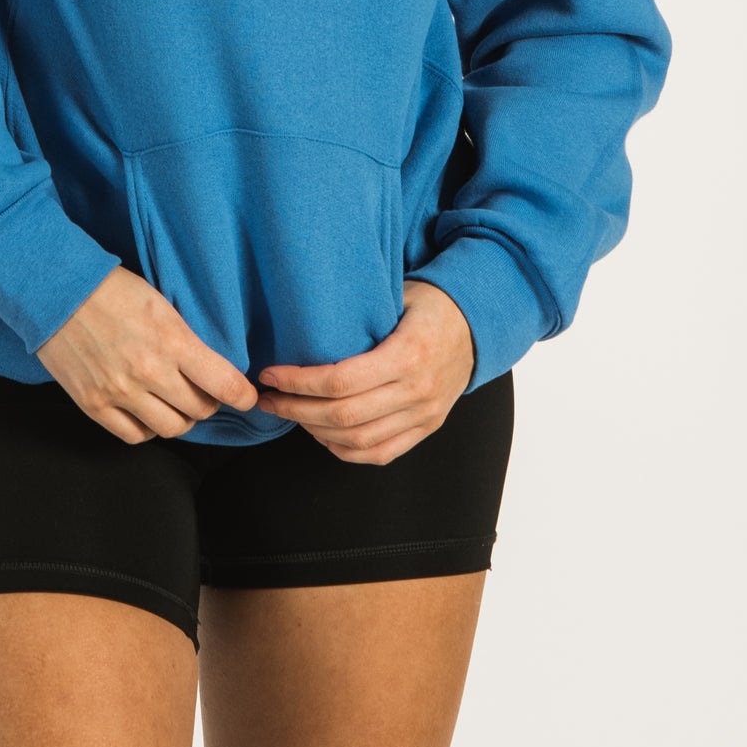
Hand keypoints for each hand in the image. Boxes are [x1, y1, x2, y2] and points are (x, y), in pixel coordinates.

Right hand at [35, 264, 258, 442]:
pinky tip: (148, 411)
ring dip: (181, 418)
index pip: (223, 383)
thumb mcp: (160, 303)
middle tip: (205, 391)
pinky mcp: (94, 405)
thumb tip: (209, 365)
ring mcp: (120, 392)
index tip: (247, 396)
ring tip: (176, 402)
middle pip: (199, 410)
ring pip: (171, 428)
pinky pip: (134, 435)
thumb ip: (185, 337)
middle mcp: (149, 372)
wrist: (57, 292)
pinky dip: (148, 428)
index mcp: (171, 341)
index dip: (242, 395)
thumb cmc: (112, 289)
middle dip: (209, 402)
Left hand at [253, 279, 476, 462]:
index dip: (298, 382)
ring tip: (288, 413)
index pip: (341, 381)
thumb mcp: (399, 293)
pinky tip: (320, 433)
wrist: (479, 324)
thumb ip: (360, 312)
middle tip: (267, 397)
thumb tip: (304, 316)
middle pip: (343, 416)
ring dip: (314, 431)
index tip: (270, 374)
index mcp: (408, 354)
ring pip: (357, 441)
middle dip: (296, 409)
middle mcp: (417, 391)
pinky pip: (380, 453)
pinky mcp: (426, 428)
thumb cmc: (432, 302)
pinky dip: (344, 450)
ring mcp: (424, 415)